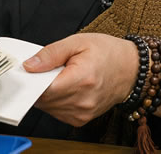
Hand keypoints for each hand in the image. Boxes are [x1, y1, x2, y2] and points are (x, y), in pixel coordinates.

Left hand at [23, 33, 137, 126]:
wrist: (131, 68)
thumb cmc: (108, 52)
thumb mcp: (78, 41)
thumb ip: (51, 53)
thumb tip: (29, 65)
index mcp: (81, 80)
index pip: (42, 89)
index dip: (32, 79)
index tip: (31, 70)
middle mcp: (82, 101)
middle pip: (43, 100)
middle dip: (40, 84)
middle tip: (50, 68)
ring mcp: (82, 113)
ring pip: (48, 108)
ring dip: (48, 93)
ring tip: (63, 77)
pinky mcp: (81, 119)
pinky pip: (57, 112)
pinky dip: (56, 100)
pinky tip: (67, 87)